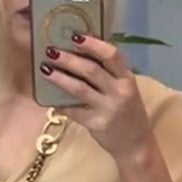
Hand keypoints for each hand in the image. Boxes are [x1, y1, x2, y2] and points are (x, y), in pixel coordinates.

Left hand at [40, 35, 154, 164]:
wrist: (135, 145)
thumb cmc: (128, 113)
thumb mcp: (125, 89)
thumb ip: (109, 74)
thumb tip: (81, 56)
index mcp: (126, 78)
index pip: (111, 55)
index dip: (92, 44)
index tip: (74, 36)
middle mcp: (119, 92)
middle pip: (91, 70)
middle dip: (69, 59)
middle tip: (51, 51)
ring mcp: (108, 109)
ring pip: (80, 89)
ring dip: (61, 78)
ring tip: (46, 70)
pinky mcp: (97, 125)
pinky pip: (75, 112)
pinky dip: (62, 105)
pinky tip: (51, 100)